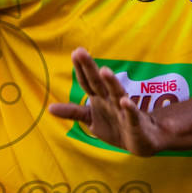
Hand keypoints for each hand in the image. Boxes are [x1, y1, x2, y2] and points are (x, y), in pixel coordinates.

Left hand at [47, 47, 168, 156]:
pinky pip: (132, 115)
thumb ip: (72, 112)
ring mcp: (123, 110)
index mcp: (99, 98)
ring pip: (117, 94)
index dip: (80, 69)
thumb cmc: (116, 126)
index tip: (75, 53)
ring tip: (104, 71)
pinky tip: (124, 102)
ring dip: (111, 83)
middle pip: (98, 83)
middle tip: (80, 51)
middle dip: (89, 68)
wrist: (142, 141)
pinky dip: (129, 108)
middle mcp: (110, 100)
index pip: (87, 82)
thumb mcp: (90, 119)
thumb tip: (49, 108)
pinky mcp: (135, 123)